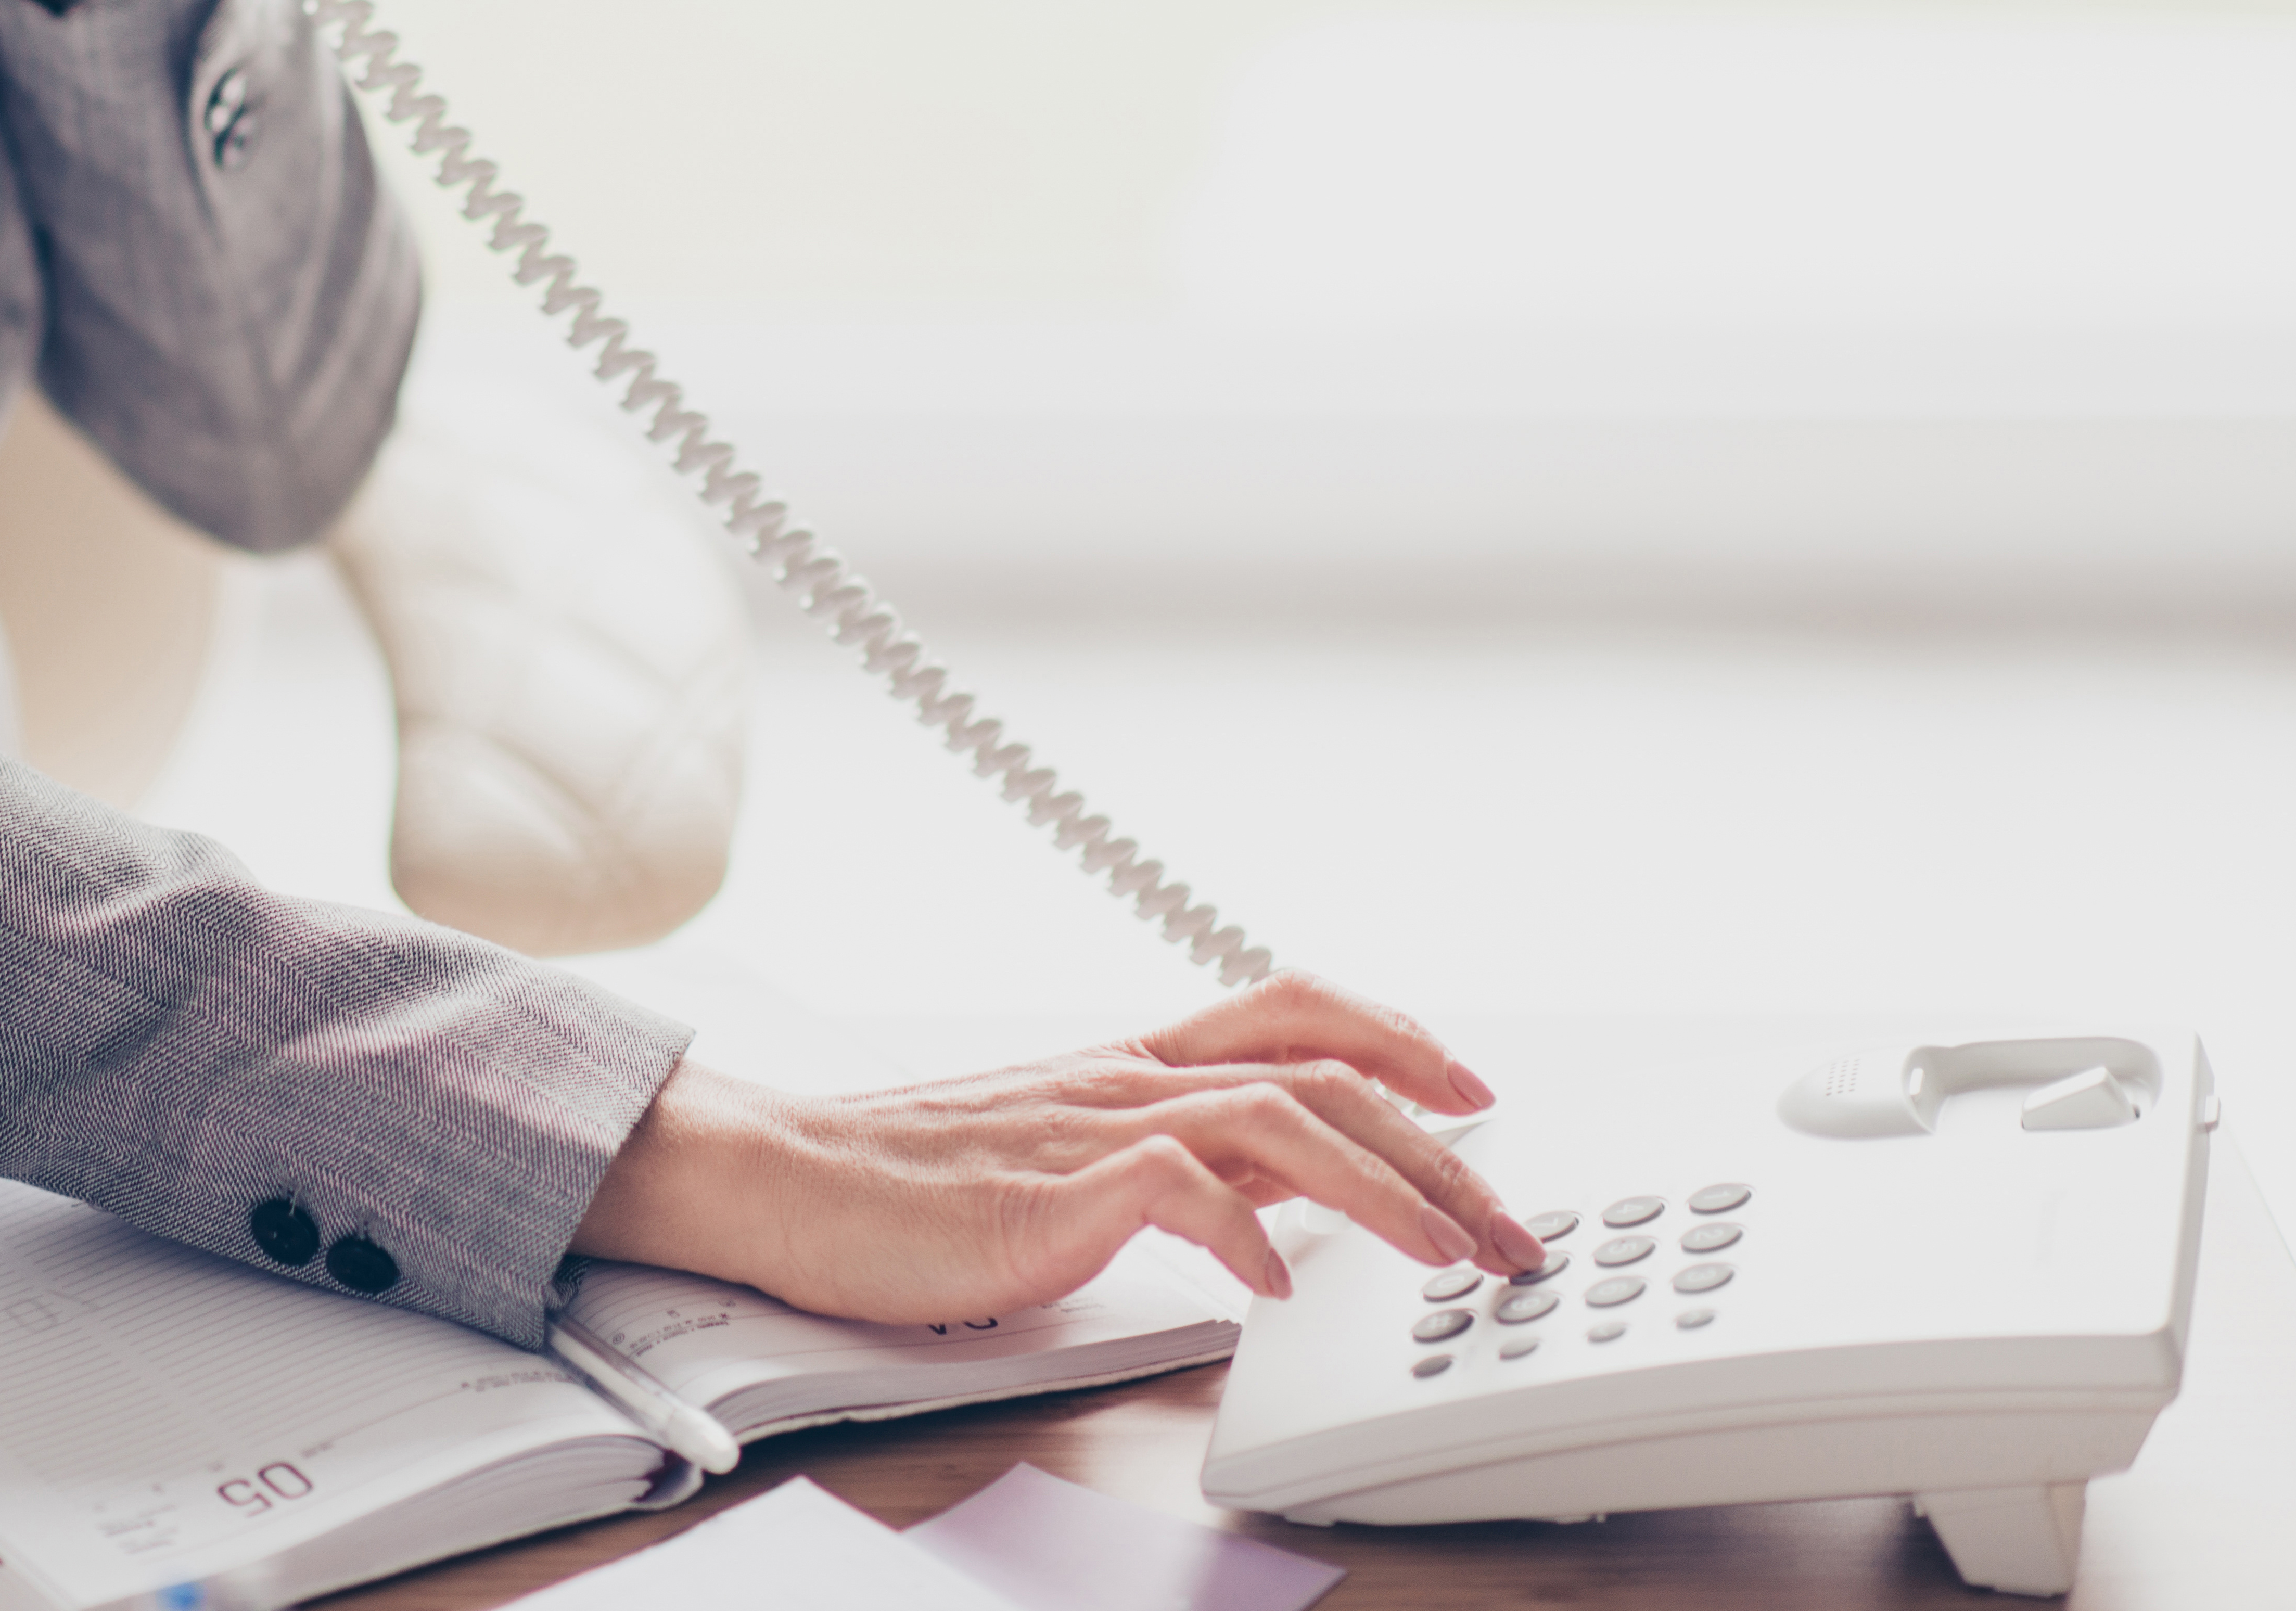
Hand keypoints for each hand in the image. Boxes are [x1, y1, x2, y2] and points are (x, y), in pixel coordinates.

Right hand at [568, 971, 1547, 1321]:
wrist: (785, 1177)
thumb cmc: (911, 1179)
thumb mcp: (1069, 1155)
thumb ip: (1172, 1161)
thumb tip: (1282, 1192)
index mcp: (1131, 1063)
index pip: (1292, 1011)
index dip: (1397, 1036)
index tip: (1477, 1090)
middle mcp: (1126, 1077)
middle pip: (1318, 1069)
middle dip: (1438, 1140)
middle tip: (1510, 1216)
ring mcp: (1089, 1127)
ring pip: (1275, 1117)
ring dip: (1384, 1185)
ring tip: (1447, 1251)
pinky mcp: (1048, 1190)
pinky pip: (1173, 1191)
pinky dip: (1243, 1234)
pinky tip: (1278, 1284)